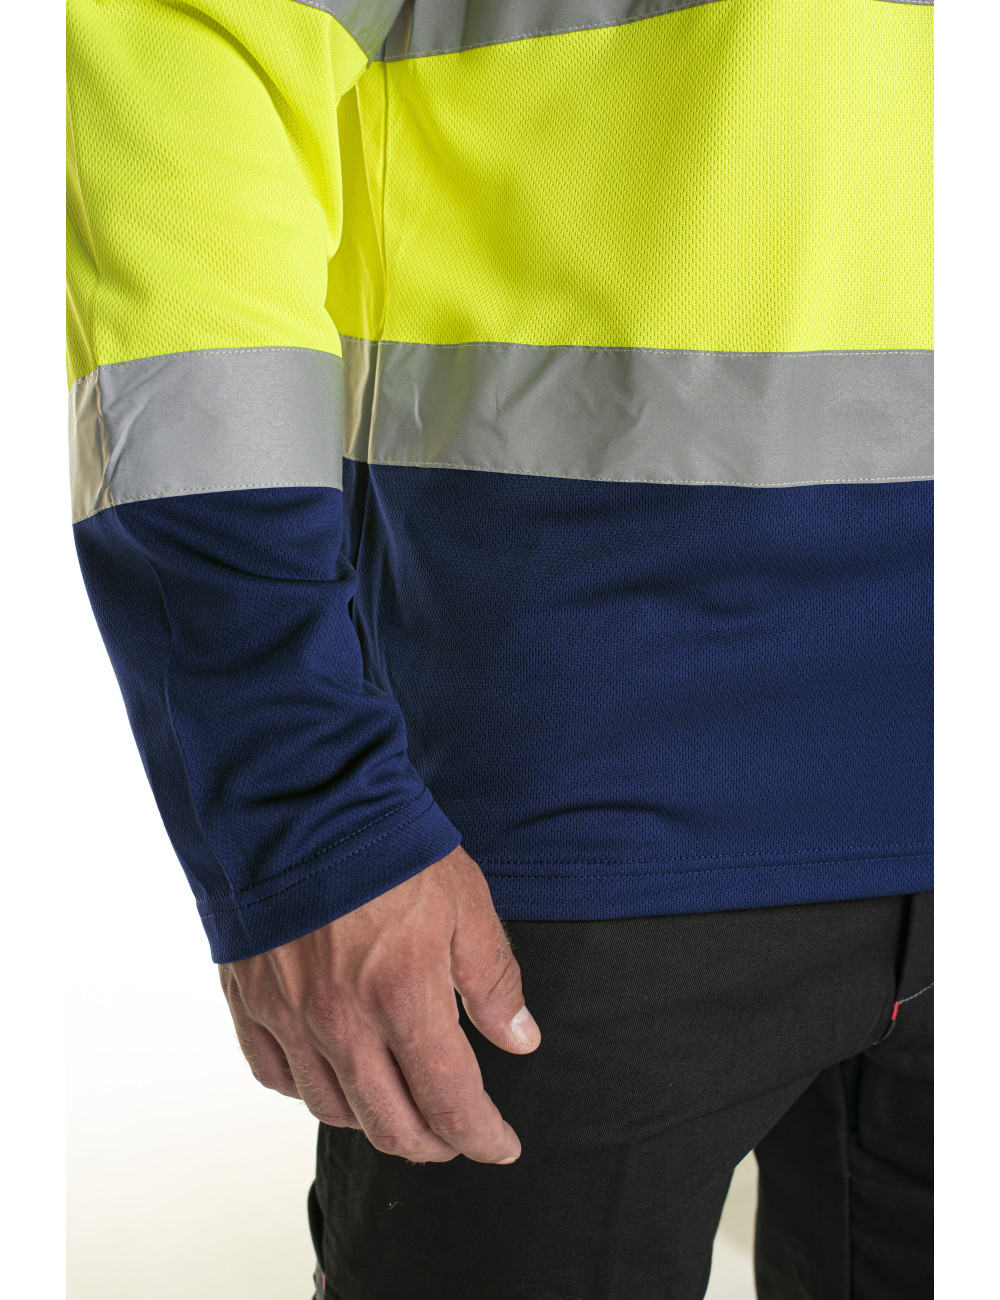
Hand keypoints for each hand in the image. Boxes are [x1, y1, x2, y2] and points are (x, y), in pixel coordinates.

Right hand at [218, 845, 540, 1164]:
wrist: (296, 807)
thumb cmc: (386, 849)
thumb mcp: (464, 902)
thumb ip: (493, 978)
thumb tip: (520, 1039)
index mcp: (404, 999)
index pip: (450, 1102)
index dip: (482, 1136)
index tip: (501, 1145)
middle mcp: (342, 1023)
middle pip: (392, 1126)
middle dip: (435, 1143)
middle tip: (456, 1135)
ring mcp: (290, 1018)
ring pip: (334, 1111)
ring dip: (376, 1123)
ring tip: (401, 1110)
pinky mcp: (251, 1003)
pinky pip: (277, 1078)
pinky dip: (311, 1092)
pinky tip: (334, 1078)